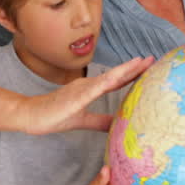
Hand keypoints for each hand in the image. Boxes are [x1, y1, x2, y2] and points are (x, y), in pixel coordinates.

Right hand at [17, 57, 152, 134]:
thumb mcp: (83, 120)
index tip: (149, 67)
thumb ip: (100, 121)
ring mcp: (81, 89)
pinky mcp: (74, 98)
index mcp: (91, 89)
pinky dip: (104, 84)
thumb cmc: (55, 116)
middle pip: (116, 75)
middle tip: (153, 59)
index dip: (133, 74)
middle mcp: (89, 85)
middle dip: (135, 68)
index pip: (117, 81)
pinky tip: (115, 79)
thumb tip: (118, 126)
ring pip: (107, 78)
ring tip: (139, 63)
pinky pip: (91, 90)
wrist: (30, 116)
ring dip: (124, 70)